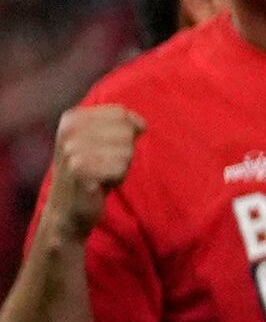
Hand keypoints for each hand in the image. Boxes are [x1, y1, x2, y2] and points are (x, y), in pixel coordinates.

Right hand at [31, 101, 137, 241]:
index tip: (108, 148)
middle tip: (103, 165)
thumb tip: (142, 124)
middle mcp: (69, 130)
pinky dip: (117, 178)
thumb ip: (122, 125)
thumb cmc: (92, 173)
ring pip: (126, 150)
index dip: (127, 132)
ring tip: (101, 174)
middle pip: (126, 131)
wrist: (67, 208)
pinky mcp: (79, 169)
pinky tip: (100, 184)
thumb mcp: (104, 143)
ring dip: (121, 166)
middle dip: (124, 152)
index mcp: (72, 118)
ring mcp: (71, 149)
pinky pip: (120, 168)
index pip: (120, 113)